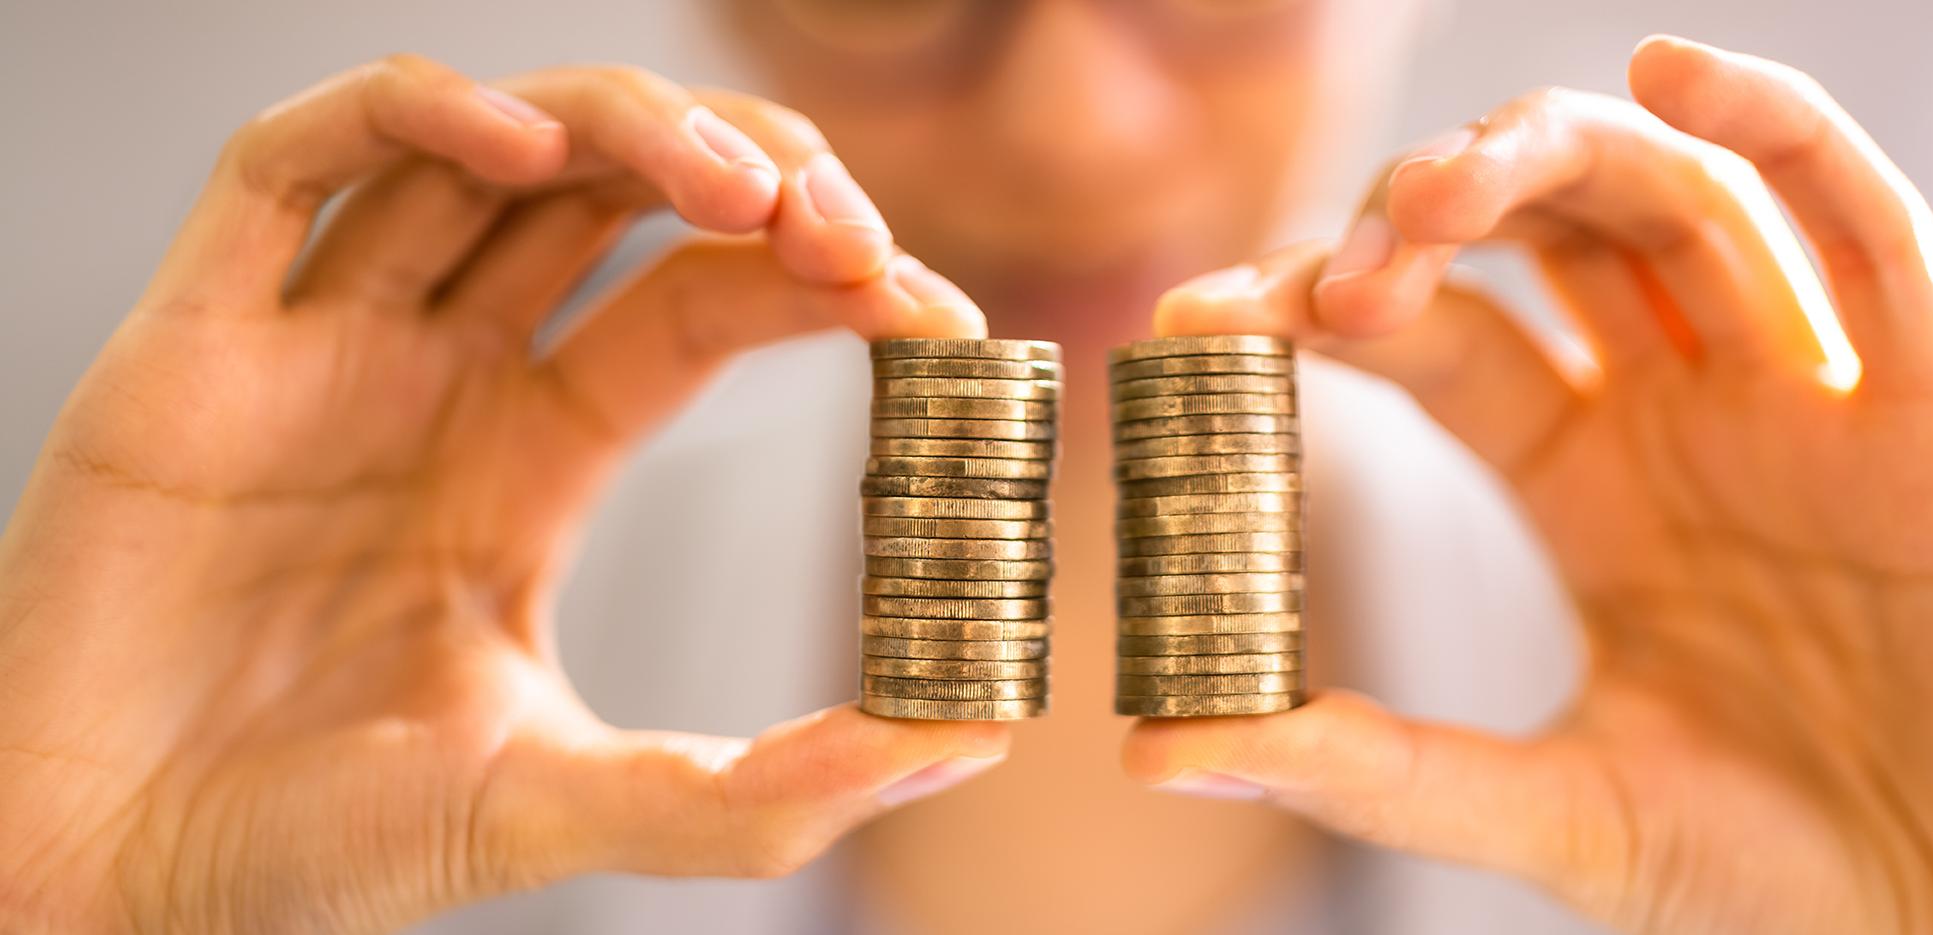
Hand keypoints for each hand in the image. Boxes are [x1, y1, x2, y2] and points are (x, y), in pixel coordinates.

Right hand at [0, 56, 1003, 933]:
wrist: (111, 882)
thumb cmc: (320, 846)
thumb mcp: (572, 804)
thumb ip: (761, 788)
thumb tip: (960, 741)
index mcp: (534, 453)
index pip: (701, 302)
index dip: (816, 274)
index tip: (929, 303)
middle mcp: (439, 373)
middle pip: (612, 196)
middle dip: (744, 174)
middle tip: (845, 218)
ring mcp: (322, 343)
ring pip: (480, 146)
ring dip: (618, 125)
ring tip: (734, 179)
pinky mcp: (198, 337)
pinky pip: (292, 163)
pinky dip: (410, 116)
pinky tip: (521, 146)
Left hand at [1125, 37, 1932, 934]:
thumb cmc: (1766, 884)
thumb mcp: (1549, 814)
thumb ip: (1368, 768)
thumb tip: (1159, 746)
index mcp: (1590, 487)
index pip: (1438, 339)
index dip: (1323, 300)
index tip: (1197, 313)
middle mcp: (1689, 419)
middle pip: (1551, 238)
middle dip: (1432, 217)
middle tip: (1340, 279)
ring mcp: (1809, 405)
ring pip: (1682, 204)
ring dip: (1559, 158)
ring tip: (1449, 188)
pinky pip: (1870, 236)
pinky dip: (1788, 132)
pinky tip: (1677, 71)